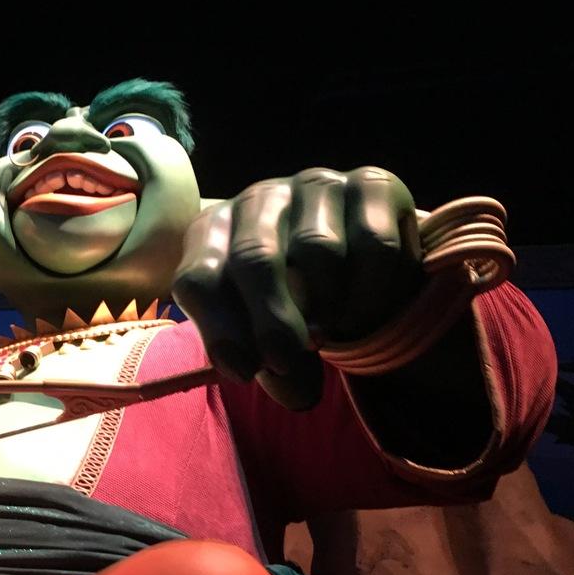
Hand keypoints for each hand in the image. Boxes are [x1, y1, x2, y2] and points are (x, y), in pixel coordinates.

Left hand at [172, 166, 424, 409]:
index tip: (244, 372)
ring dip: (327, 308)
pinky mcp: (370, 183)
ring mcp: (314, 184)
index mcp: (213, 232)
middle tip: (287, 362)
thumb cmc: (293, 303)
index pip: (199, 277)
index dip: (219, 330)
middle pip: (254, 258)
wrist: (357, 266)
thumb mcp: (263, 334)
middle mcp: (259, 198)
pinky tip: (367, 311)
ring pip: (319, 250)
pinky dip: (372, 292)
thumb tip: (297, 391)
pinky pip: (374, 244)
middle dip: (271, 321)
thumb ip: (267, 362)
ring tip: (330, 333)